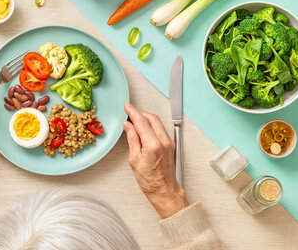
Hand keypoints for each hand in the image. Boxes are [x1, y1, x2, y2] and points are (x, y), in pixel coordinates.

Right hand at [123, 102, 187, 218]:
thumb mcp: (134, 159)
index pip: (142, 122)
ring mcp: (169, 143)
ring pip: (157, 123)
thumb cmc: (150, 181)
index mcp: (153, 145)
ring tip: (135, 123)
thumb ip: (132, 139)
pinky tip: (143, 130)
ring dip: (146, 119)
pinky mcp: (170, 145)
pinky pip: (160, 129)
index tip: (127, 107)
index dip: (133, 112)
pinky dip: (151, 126)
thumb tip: (128, 126)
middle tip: (129, 113)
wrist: (164, 190)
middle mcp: (164, 142)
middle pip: (152, 118)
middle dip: (140, 113)